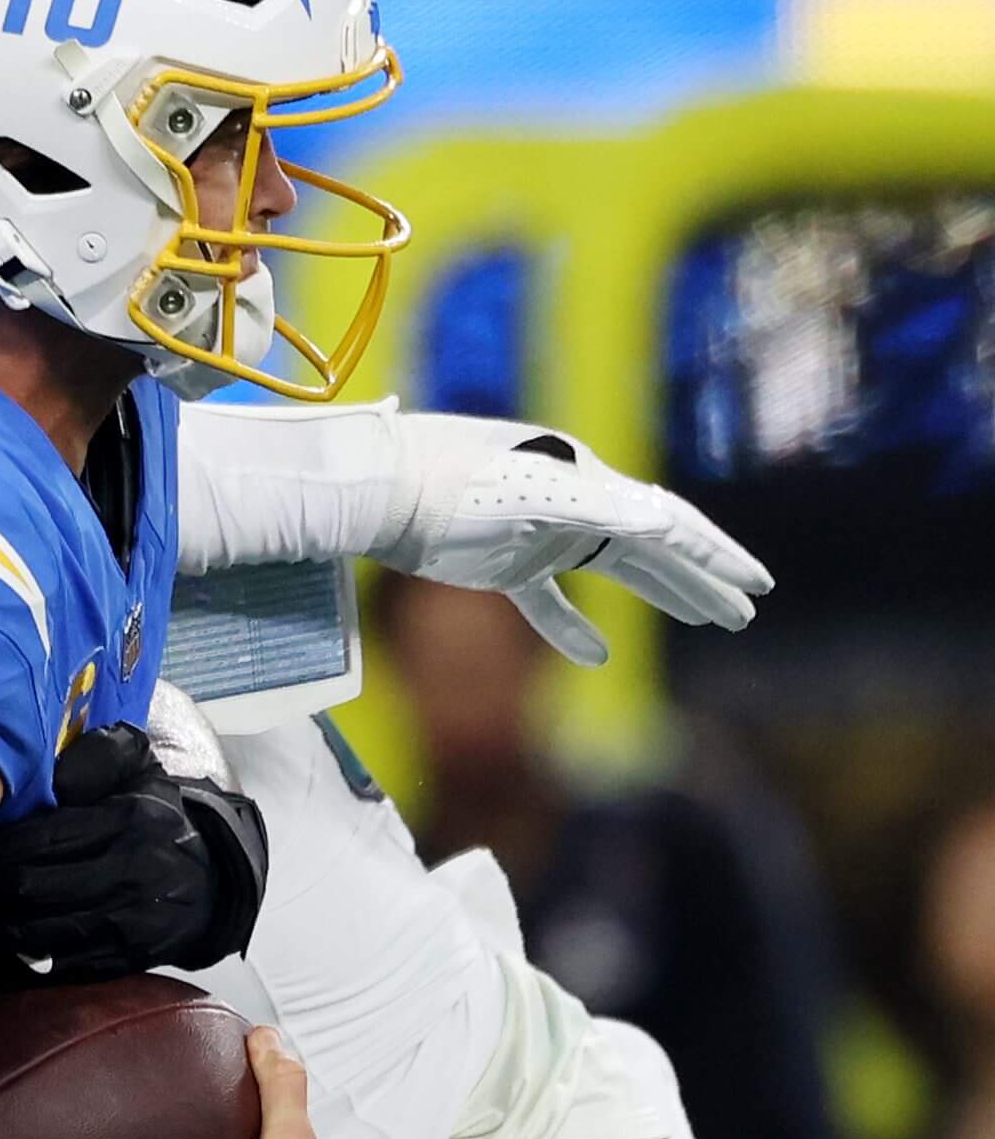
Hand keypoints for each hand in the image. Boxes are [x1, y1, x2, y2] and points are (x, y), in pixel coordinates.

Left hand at [0, 723, 268, 986]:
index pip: (41, 838)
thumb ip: (92, 758)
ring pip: (37, 933)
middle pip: (30, 888)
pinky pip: (57, 964)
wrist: (209, 878)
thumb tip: (43, 775)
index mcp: (129, 821)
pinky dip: (19, 956)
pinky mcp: (124, 960)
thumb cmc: (154, 814)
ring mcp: (129, 924)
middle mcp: (132, 875)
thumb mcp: (136, 767)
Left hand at [377, 413, 773, 666]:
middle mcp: (575, 502)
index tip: (759, 584)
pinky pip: (547, 600)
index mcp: (592, 482)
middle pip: (654, 547)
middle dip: (702, 579)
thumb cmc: (458, 487)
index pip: (670, 523)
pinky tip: (597, 657)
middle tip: (746, 611)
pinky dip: (571, 628)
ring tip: (707, 620)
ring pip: (615, 570)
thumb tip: (673, 521)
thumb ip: (603, 510)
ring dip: (661, 594)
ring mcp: (540, 533)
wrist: (380, 490)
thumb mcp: (537, 496)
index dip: (718, 554)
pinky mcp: (501, 563)